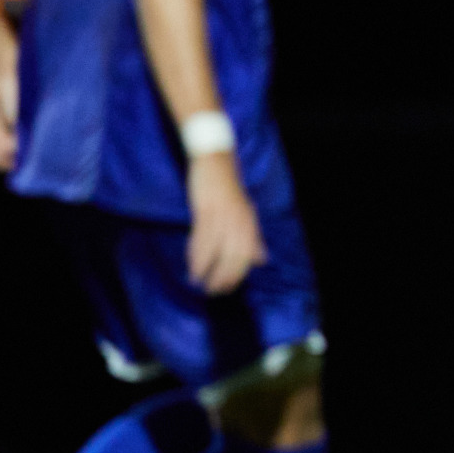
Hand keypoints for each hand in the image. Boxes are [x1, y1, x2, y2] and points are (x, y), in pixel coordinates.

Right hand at [187, 154, 267, 293]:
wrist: (216, 162)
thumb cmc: (228, 191)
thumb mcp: (245, 214)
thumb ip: (253, 238)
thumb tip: (261, 260)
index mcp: (249, 223)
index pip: (246, 256)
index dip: (237, 274)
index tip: (228, 288)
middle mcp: (239, 222)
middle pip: (233, 257)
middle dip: (223, 276)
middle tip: (212, 290)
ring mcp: (223, 217)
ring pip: (216, 250)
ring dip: (206, 269)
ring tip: (198, 282)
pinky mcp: (206, 210)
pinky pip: (202, 238)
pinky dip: (197, 255)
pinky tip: (192, 266)